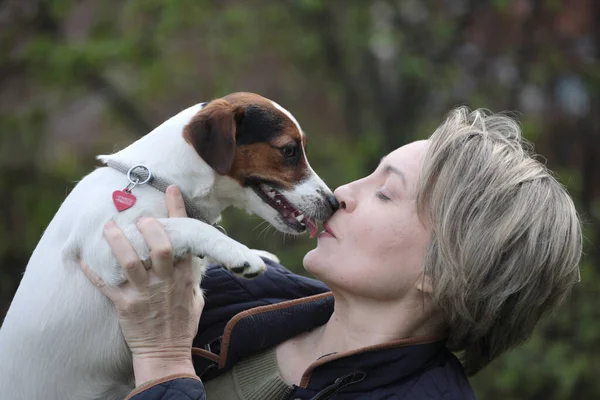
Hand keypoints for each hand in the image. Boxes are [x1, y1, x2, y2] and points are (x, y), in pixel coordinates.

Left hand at [80, 185, 203, 385]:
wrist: (166, 354)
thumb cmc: (182, 325)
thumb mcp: (196, 297)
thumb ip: (192, 276)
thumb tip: (190, 257)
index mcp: (184, 276)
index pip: (184, 239)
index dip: (178, 212)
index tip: (171, 190)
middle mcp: (165, 281)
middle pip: (159, 246)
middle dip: (148, 226)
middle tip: (138, 216)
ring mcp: (144, 293)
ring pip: (129, 261)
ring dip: (117, 241)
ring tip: (108, 227)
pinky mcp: (125, 306)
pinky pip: (106, 285)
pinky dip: (93, 271)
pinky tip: (82, 259)